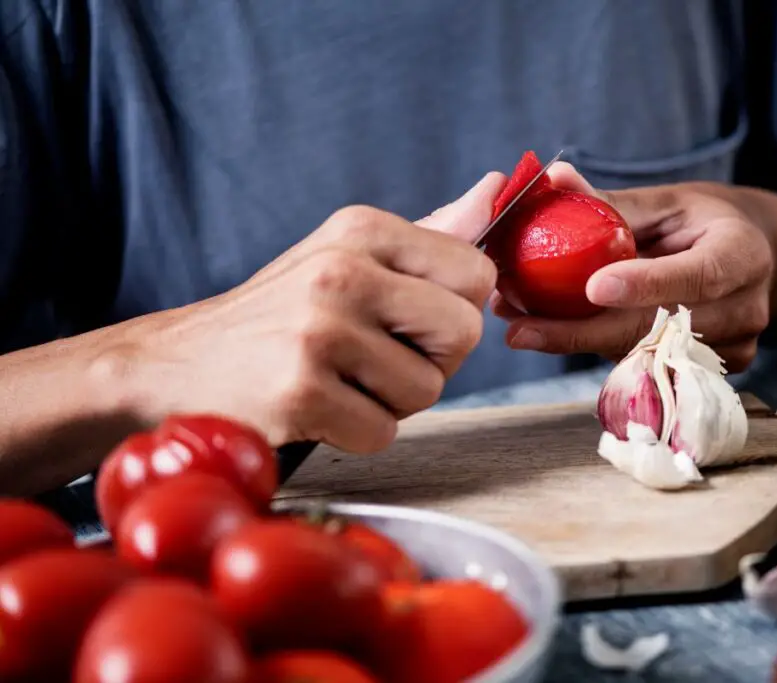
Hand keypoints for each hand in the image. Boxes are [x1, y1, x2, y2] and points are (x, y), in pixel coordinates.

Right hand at [114, 173, 505, 452]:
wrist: (175, 366)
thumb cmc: (278, 315)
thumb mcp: (347, 257)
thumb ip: (428, 235)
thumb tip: (496, 190)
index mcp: (361, 229)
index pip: (476, 273)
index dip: (452, 311)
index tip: (410, 321)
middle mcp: (342, 270)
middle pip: (463, 333)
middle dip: (432, 361)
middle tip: (376, 360)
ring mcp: (318, 330)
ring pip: (426, 390)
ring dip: (390, 402)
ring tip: (337, 382)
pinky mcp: (299, 392)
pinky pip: (382, 433)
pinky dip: (357, 434)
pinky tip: (317, 409)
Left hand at [492, 165, 772, 369]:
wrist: (751, 262)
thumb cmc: (701, 224)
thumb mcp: (666, 204)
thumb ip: (613, 203)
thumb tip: (552, 179)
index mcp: (743, 254)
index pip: (698, 275)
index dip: (647, 284)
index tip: (593, 287)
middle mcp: (746, 308)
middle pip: (660, 329)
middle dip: (585, 331)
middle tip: (522, 327)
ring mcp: (732, 349)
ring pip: (644, 354)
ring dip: (580, 342)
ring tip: (523, 326)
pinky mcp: (709, 374)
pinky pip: (644, 368)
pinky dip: (599, 351)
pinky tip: (558, 335)